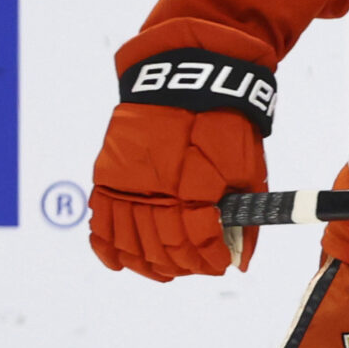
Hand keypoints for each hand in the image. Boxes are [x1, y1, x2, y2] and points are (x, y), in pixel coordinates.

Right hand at [88, 104, 266, 279]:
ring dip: (150, 264)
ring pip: (132, 243)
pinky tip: (119, 262)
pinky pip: (100, 222)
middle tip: (198, 264)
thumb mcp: (248, 170)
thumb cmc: (224, 123)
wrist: (188, 77)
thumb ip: (244, 219)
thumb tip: (240, 262)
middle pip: (166, 248)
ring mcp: (128, 183)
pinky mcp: (109, 175)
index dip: (212, 260)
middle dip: (186, 264)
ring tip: (167, 269)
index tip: (221, 262)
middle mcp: (158, 189)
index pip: (199, 243)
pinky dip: (108, 248)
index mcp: (196, 188)